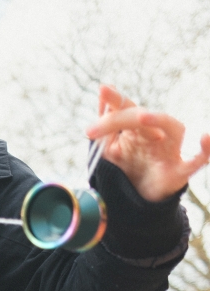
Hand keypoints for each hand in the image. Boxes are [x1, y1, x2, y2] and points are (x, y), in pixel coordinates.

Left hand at [85, 85, 209, 201]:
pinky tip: (205, 138)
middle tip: (91, 131)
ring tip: (142, 117)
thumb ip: (107, 126)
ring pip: (173, 128)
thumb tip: (103, 94)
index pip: (128, 108)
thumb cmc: (129, 169)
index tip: (102, 90)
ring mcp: (171, 151)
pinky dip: (206, 150)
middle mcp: (157, 134)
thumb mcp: (111, 149)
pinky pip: (199, 159)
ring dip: (159, 119)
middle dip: (118, 120)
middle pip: (142, 117)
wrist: (140, 199)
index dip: (115, 100)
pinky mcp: (180, 171)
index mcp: (139, 128)